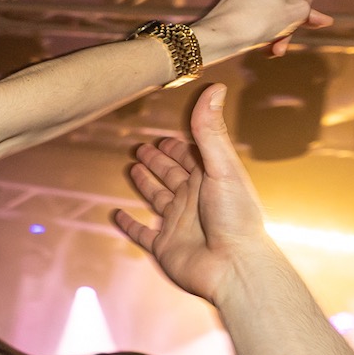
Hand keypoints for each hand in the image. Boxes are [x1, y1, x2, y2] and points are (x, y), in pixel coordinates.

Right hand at [114, 84, 281, 305]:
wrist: (234, 266)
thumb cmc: (235, 217)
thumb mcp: (222, 166)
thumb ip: (210, 130)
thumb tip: (214, 88)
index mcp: (209, 180)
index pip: (189, 157)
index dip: (177, 146)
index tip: (163, 136)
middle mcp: (193, 199)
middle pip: (170, 174)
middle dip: (157, 161)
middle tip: (140, 148)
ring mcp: (177, 223)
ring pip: (156, 198)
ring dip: (145, 184)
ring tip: (132, 170)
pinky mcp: (164, 246)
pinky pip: (141, 233)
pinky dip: (128, 224)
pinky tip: (117, 214)